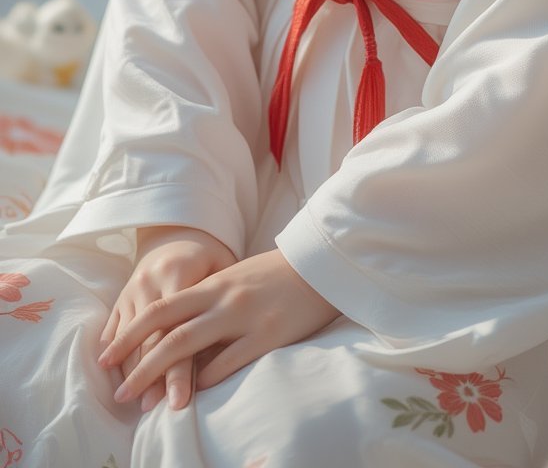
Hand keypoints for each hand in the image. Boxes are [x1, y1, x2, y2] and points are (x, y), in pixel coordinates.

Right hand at [98, 225, 237, 413]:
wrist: (180, 229)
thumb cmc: (210, 257)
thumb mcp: (223, 268)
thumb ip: (223, 306)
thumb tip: (226, 356)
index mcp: (180, 274)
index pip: (179, 330)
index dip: (180, 369)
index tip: (179, 402)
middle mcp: (151, 280)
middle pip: (150, 336)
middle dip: (148, 376)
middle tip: (148, 410)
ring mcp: (133, 286)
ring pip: (128, 334)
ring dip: (129, 369)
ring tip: (131, 400)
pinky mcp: (123, 291)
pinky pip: (114, 324)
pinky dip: (113, 350)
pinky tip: (113, 374)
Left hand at [98, 247, 341, 406]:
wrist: (320, 264)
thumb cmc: (276, 274)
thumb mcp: (236, 279)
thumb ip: (208, 299)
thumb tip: (177, 327)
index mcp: (212, 283)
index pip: (161, 308)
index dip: (130, 332)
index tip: (107, 355)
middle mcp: (221, 298)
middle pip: (166, 329)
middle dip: (136, 360)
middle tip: (117, 390)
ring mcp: (242, 317)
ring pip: (190, 346)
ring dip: (162, 377)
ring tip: (145, 402)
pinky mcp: (266, 335)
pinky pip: (229, 361)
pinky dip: (207, 379)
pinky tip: (194, 395)